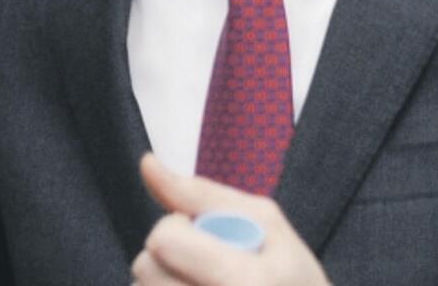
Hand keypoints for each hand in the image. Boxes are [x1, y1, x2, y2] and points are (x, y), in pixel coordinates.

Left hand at [132, 153, 330, 285]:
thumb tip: (147, 163)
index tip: (205, 234)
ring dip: (165, 280)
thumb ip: (201, 194)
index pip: (163, 240)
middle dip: (169, 256)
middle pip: (144, 267)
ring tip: (205, 283)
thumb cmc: (292, 276)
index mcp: (244, 283)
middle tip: (208, 264)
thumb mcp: (266, 222)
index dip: (178, 227)